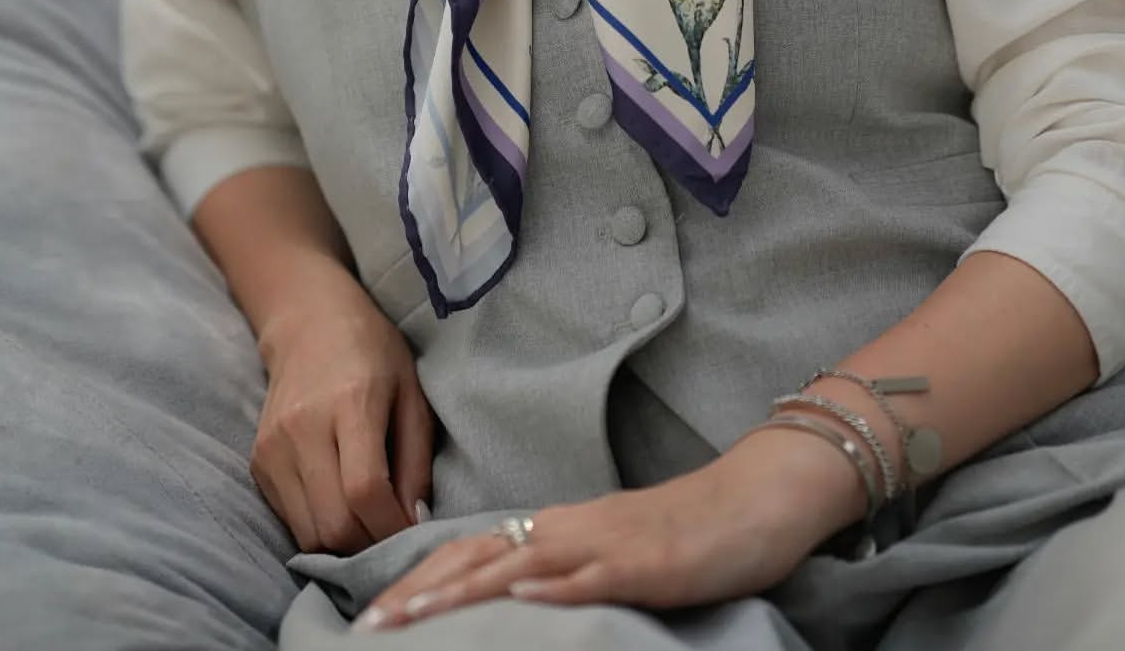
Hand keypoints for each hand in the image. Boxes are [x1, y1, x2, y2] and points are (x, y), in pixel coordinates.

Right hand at [251, 266, 435, 553]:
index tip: (414, 532)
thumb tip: (414, 521)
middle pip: (334, 523)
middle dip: (369, 544)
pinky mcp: (257, 462)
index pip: (365, 490)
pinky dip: (319, 526)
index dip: (392, 527)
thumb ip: (416, 459)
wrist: (308, 322)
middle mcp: (303, 427)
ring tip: (369, 523)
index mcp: (351, 402)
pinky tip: (340, 504)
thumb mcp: (412, 392)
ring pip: (308, 532)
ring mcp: (273, 447)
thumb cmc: (373, 351)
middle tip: (393, 534)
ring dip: (343, 543)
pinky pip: (290, 518)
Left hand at [349, 424, 864, 631]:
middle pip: (479, 557)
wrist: (759, 496)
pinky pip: (590, 576)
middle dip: (419, 594)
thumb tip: (517, 602)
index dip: (422, 582)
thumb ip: (569, 572)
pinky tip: (517, 602)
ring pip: (520, 566)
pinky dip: (549, 590)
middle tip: (365, 628)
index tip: (372, 614)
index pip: (475, 552)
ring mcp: (608, 543)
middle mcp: (573, 529)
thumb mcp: (618, 554)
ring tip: (411, 622)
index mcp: (564, 528)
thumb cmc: (693, 533)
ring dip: (460, 595)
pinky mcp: (646, 561)